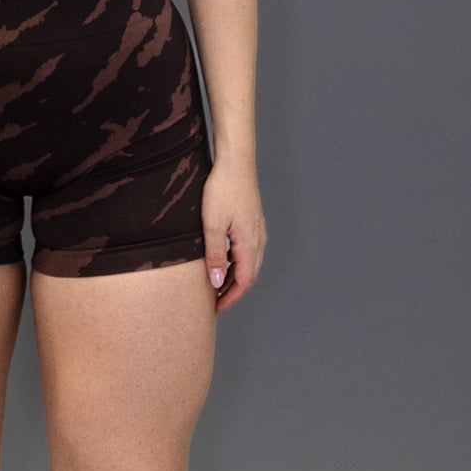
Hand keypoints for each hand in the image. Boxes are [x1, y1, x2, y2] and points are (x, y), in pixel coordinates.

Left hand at [201, 157, 265, 310]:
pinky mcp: (252, 222)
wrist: (235, 162)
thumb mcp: (212, 226)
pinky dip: (236, 262)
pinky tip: (222, 259)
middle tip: (214, 302)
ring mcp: (257, 230)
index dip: (230, 298)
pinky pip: (247, 250)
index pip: (243, 282)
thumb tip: (217, 283)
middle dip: (232, 291)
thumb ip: (215, 256)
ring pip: (248, 263)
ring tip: (215, 284)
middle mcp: (258, 240)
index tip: (216, 309)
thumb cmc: (222, 190)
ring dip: (234, 276)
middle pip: (248, 275)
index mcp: (250, 244)